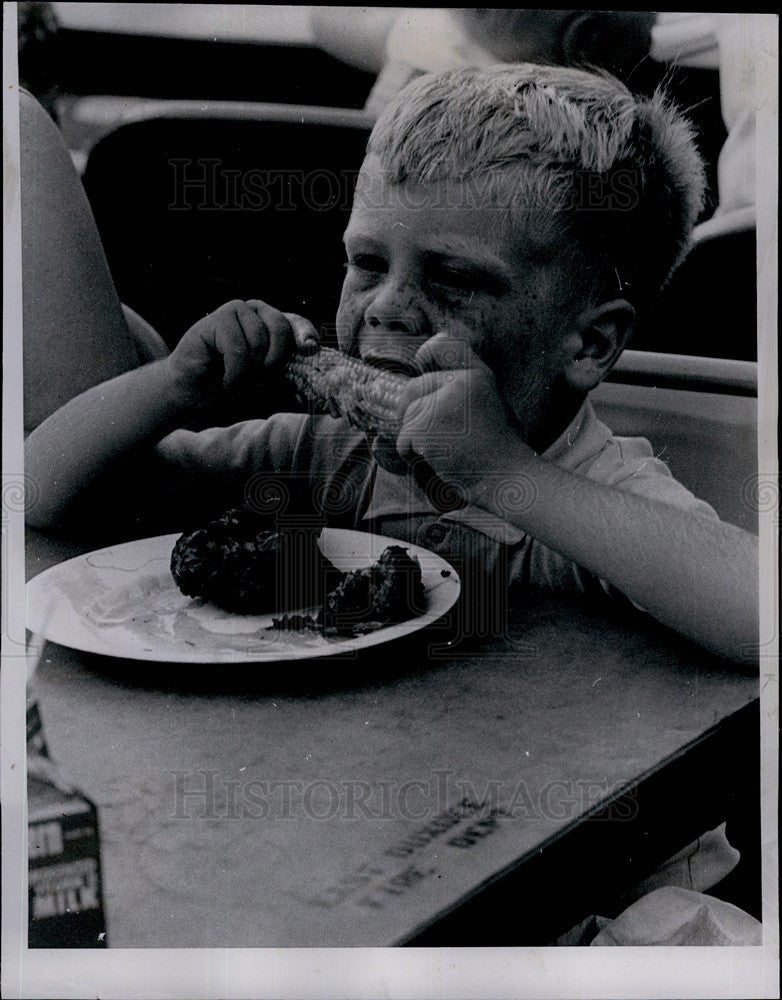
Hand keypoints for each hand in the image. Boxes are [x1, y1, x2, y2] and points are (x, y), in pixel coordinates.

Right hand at [166, 299, 318, 405]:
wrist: (193, 391)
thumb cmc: (230, 382)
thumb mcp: (264, 377)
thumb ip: (284, 365)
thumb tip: (311, 352)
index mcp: (271, 323)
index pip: (296, 324)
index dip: (305, 334)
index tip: (310, 349)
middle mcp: (256, 312)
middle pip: (280, 329)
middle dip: (273, 363)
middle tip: (259, 384)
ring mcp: (236, 311)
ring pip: (258, 342)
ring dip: (249, 373)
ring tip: (237, 384)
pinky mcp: (216, 319)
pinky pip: (238, 349)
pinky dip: (235, 373)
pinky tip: (226, 381)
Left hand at [382, 332, 534, 504]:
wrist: (510, 479)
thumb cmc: (499, 453)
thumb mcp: (491, 408)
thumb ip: (462, 394)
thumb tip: (417, 394)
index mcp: (479, 376)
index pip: (442, 345)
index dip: (426, 354)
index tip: (421, 363)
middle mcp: (462, 383)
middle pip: (413, 389)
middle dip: (413, 413)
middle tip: (433, 435)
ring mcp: (444, 403)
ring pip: (408, 416)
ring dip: (416, 439)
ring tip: (444, 452)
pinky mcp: (427, 425)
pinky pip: (404, 440)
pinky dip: (413, 455)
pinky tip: (440, 462)